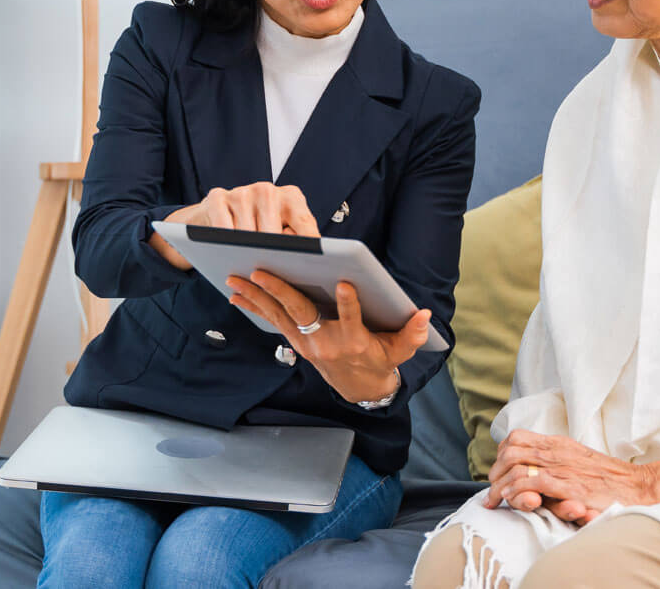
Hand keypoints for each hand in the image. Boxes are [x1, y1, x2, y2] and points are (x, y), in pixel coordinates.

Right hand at [151, 182, 319, 269]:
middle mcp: (268, 190)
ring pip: (248, 235)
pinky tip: (228, 255)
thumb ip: (294, 243)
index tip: (315, 268)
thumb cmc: (255, 227)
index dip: (310, 248)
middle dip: (274, 257)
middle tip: (274, 278)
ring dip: (247, 254)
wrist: (213, 214)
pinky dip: (225, 244)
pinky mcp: (217, 197)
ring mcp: (242, 192)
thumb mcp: (279, 231)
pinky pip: (223, 228)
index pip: (305, 224)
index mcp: (291, 197)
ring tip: (249, 269)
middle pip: (274, 234)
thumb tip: (310, 266)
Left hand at [226, 272, 431, 404]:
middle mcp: (326, 343)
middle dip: (280, 291)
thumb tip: (423, 315)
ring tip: (236, 279)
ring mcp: (307, 343)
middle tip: (261, 271)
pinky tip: (236, 296)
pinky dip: (255, 308)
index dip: (348, 304)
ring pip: (280, 315)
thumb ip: (412, 333)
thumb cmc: (380, 361)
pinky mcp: (296, 341)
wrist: (360, 389)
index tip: (344, 284)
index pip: (352, 320)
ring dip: (257, 297)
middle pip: (302, 313)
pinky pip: (273, 321)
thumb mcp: (400, 350)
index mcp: (354, 342)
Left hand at [484, 431, 659, 525]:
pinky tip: (512, 501)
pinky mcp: (569, 485)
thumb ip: (556, 460)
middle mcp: (557, 451)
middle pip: (511, 450)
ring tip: (496, 499)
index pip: (517, 437)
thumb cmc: (608, 478)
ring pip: (517, 465)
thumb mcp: (578, 459)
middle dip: (495, 471)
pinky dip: (517, 491)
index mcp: (558, 443)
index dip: (501, 454)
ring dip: (501, 484)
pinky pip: (533, 482)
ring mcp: (562, 467)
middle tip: (491, 489)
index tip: (498, 471)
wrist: (636, 485)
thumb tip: (531, 467)